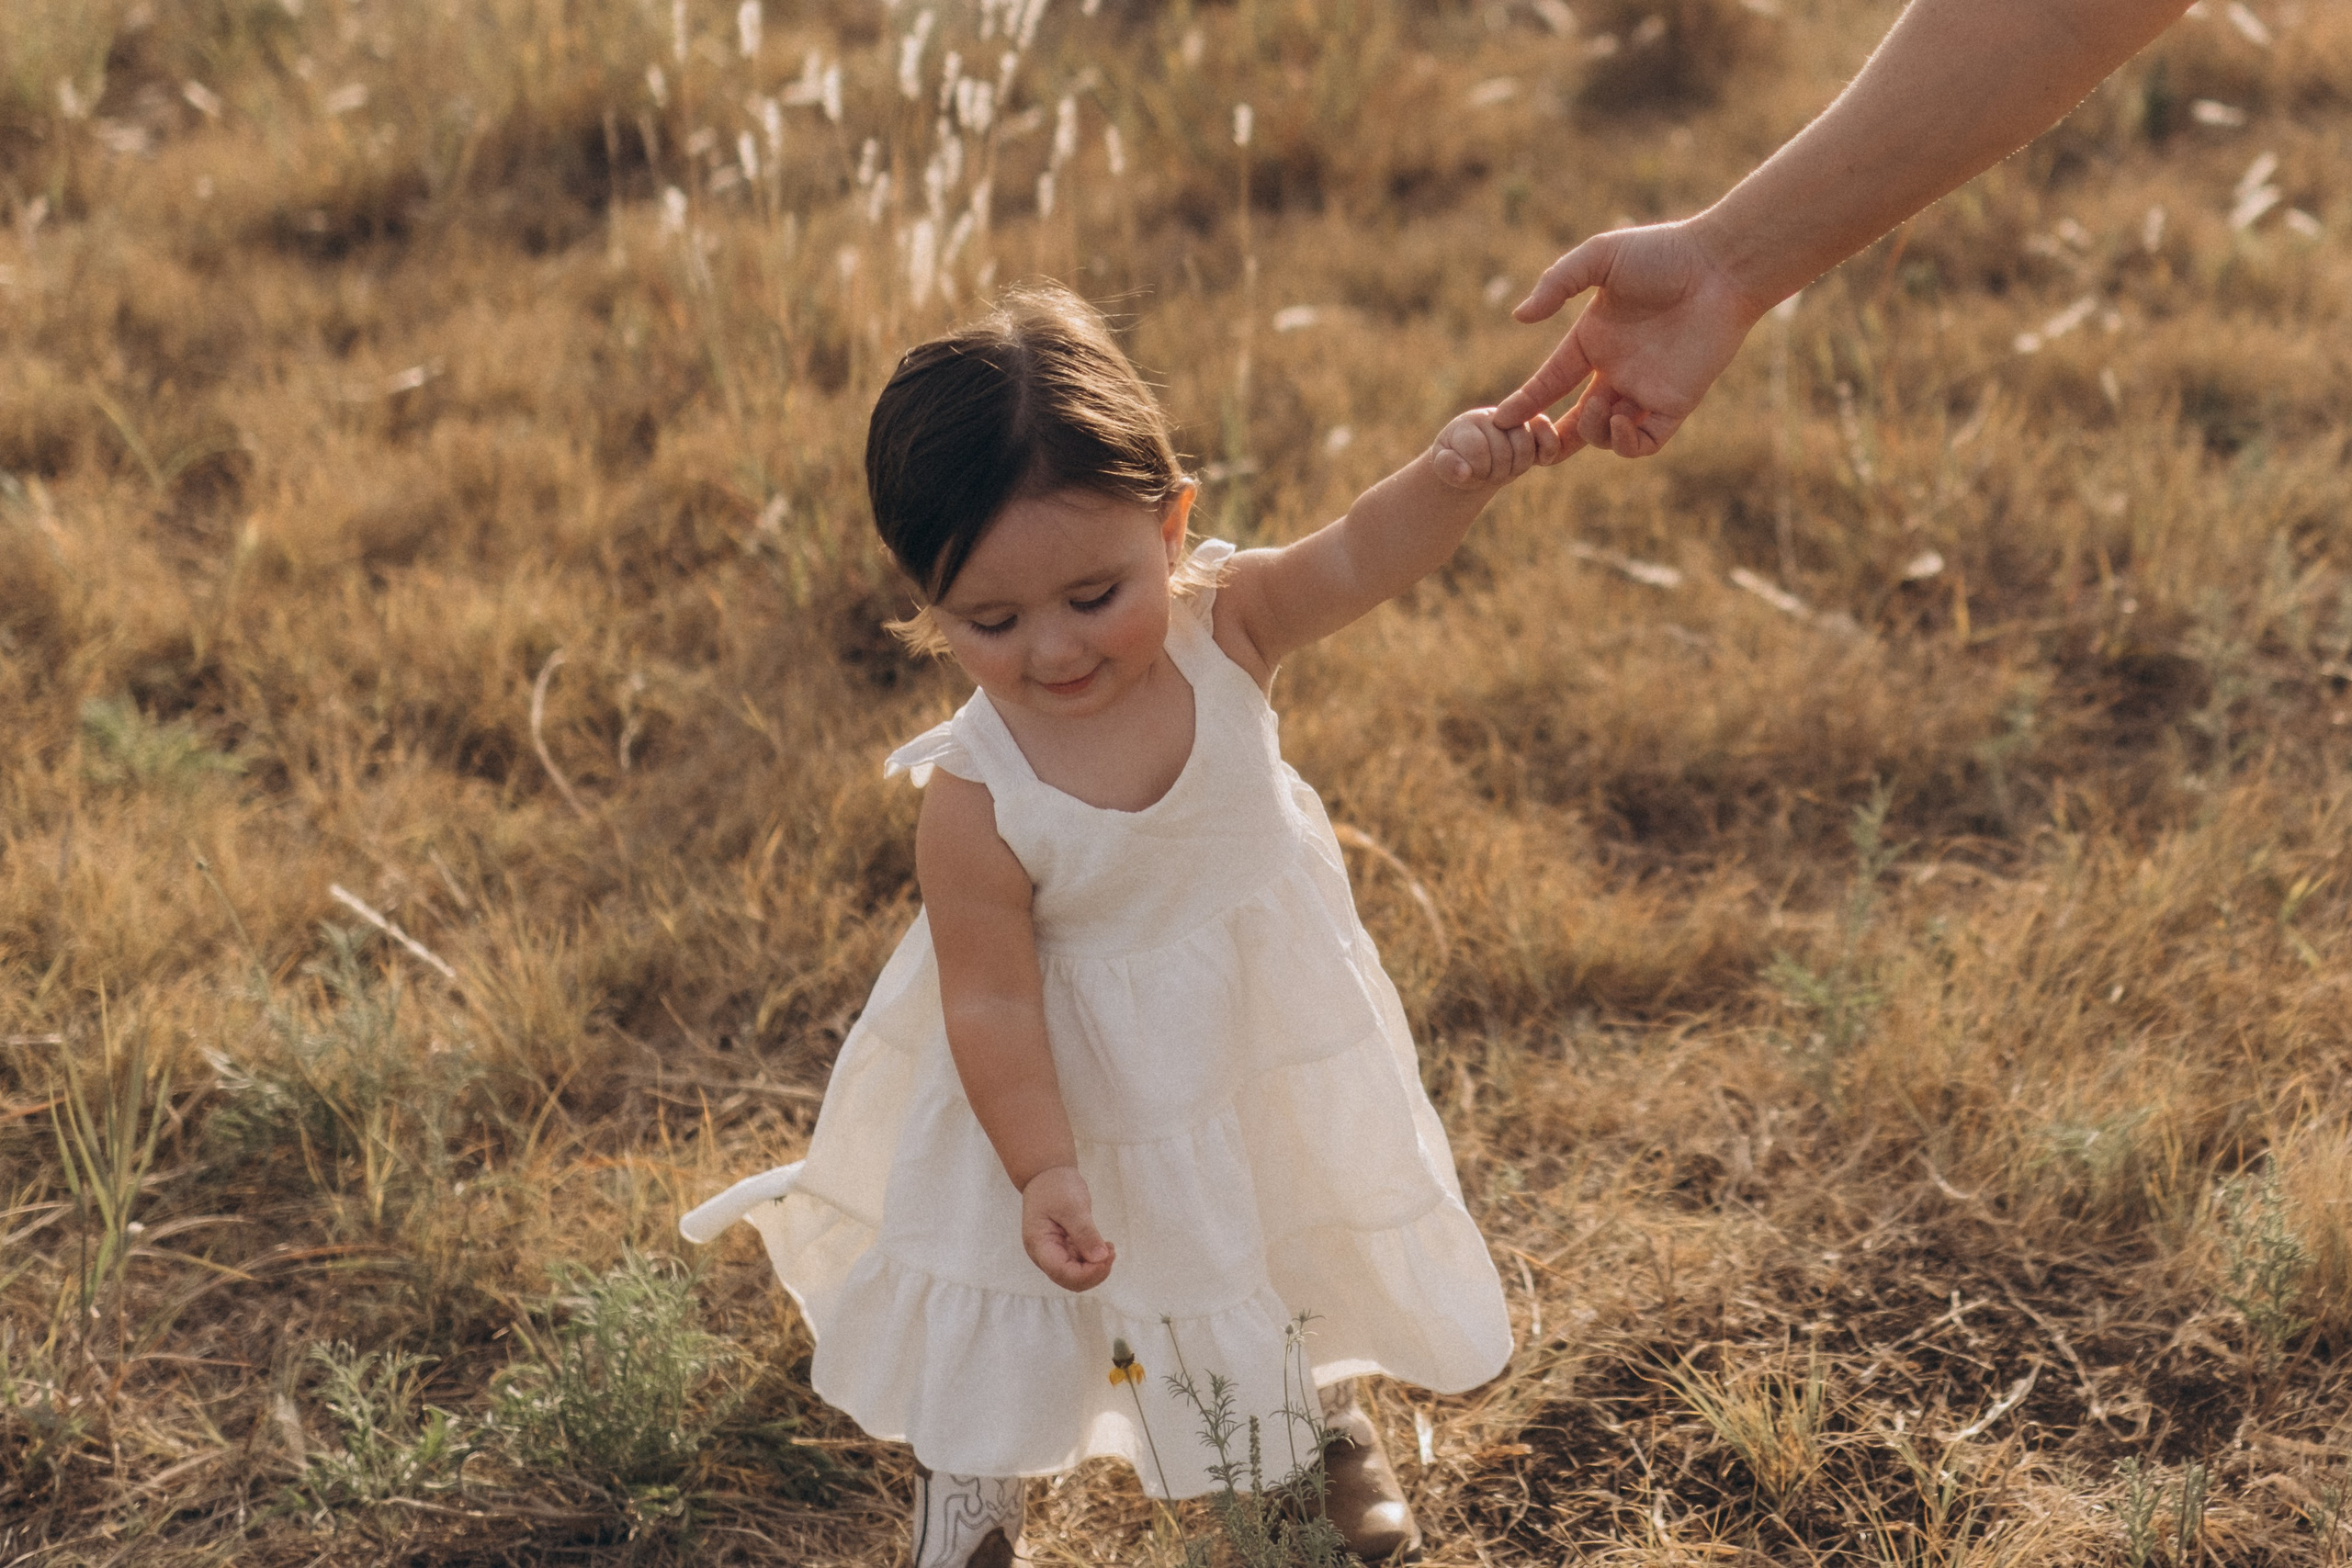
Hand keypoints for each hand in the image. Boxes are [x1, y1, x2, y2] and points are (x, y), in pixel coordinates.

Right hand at [1020, 1164, 1113, 1291]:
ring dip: (1096, 1268)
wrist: (1047, 1174)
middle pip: (1070, 1280)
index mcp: (1039, 1245)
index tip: (1108, 1257)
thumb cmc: (1055, 1187)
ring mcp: (1053, 1253)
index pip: (1062, 1273)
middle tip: (1111, 1253)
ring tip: (1110, 1248)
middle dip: (1093, 1273)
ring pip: (1076, 1276)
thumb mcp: (1072, 1207)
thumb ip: (1085, 1233)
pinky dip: (1094, 1260)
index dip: (1088, 1273)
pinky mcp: (1063, 1249)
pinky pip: (1080, 1264)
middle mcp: (1044, 1255)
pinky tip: (1105, 1246)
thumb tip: (1100, 1259)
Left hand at [1430, 407, 1563, 488]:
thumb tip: (1464, 473)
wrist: (1477, 458)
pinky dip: (1549, 447)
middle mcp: (1492, 416)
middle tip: (1489, 474)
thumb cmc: (1458, 463)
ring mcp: (1515, 419)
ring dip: (1517, 466)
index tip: (1471, 474)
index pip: (1477, 449)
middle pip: (1503, 450)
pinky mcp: (1535, 426)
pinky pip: (1547, 431)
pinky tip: (1543, 460)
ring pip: (1525, 445)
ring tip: (1506, 470)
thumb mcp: (1445, 467)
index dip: (1478, 469)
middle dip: (1497, 471)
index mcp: (1466, 424)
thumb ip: (1447, 468)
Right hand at [1492, 218, 1772, 458]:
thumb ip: (1556, 283)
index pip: (1551, 381)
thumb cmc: (1663, 254)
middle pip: (1575, 420)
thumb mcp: (1600, 257)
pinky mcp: (1675, 404)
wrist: (1720, 268)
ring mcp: (1645, 389)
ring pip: (1604, 436)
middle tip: (1535, 446)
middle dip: (1552, 438)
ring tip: (1597, 409)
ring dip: (1590, 432)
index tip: (1501, 419)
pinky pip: (1643, 443)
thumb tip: (1520, 316)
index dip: (1526, 401)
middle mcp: (1616, 370)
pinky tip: (1622, 418)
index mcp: (1593, 341)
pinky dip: (1625, 443)